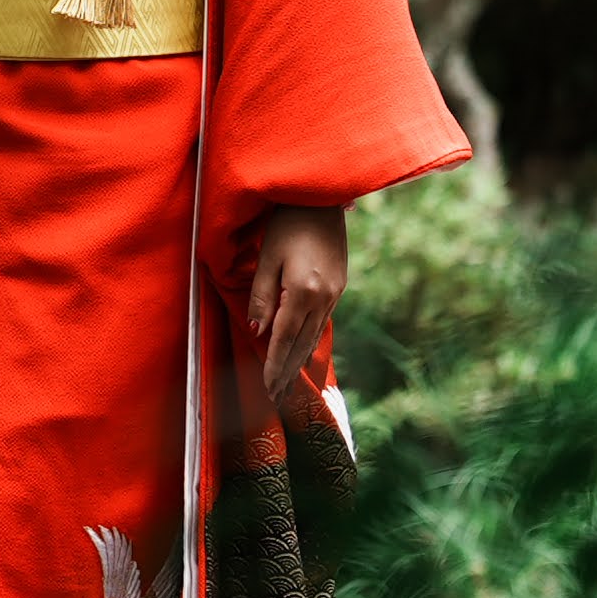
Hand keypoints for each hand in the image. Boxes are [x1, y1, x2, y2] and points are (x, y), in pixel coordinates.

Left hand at [246, 205, 345, 406]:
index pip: (284, 339)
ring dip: (300, 361)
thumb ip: (261, 296)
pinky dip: (310, 341)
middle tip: (276, 398)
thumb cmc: (287, 223)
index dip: (273, 365)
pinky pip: (322, 322)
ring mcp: (335, 293)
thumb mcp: (268, 258)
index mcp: (303, 291)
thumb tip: (257, 331)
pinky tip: (303, 352)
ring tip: (288, 383)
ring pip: (314, 336)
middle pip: (302, 344)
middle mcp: (324, 298)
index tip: (266, 388)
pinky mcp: (339, 287)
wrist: (322, 199)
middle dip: (287, 372)